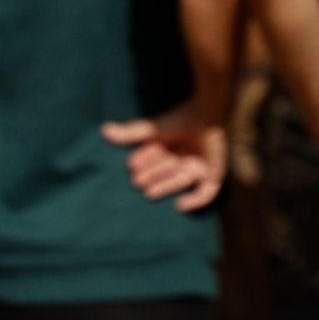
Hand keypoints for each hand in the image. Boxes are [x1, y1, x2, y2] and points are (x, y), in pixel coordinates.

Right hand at [103, 99, 230, 212]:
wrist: (207, 113)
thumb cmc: (181, 118)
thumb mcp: (151, 130)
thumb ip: (130, 134)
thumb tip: (104, 130)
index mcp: (171, 148)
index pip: (156, 159)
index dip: (144, 162)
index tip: (131, 165)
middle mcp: (185, 158)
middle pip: (167, 172)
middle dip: (153, 176)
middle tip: (137, 181)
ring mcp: (200, 167)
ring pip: (181, 180)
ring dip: (166, 186)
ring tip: (150, 192)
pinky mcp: (214, 174)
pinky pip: (206, 192)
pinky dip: (195, 201)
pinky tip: (180, 205)